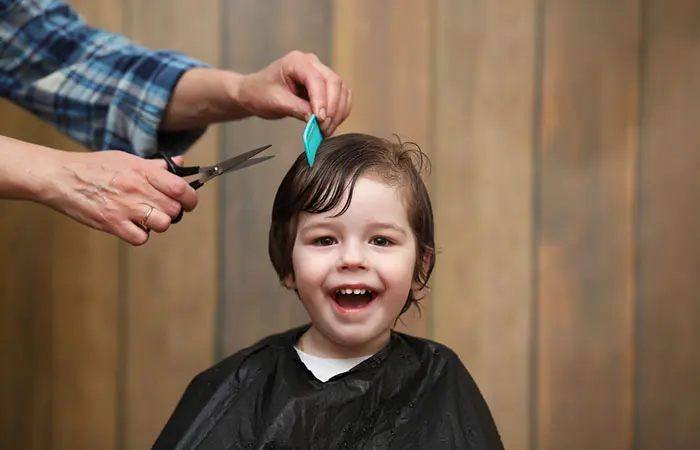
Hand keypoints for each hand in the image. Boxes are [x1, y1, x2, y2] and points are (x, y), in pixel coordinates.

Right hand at [40, 150, 197, 245]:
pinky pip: (141, 238)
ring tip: (146, 217)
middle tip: (161, 209)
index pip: (181, 188)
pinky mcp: (112, 224)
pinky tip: (132, 226)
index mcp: (142, 171)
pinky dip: (140, 235)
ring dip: (158, 223)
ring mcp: (125, 207)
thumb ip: (155, 165)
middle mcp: (137, 189)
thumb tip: (179, 164)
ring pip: (162, 224)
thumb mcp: (126, 159)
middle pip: (174, 209)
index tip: (189, 201)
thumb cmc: (93, 167)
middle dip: (172, 211)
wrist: (60, 177)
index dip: (190, 198)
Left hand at [233, 51, 352, 135]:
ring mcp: (320, 72)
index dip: (321, 100)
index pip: (317, 79)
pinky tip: (331, 123)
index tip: (320, 120)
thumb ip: (297, 109)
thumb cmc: (260, 93)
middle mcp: (312, 63)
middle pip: (334, 82)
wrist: (254, 92)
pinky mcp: (325, 85)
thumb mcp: (276, 102)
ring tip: (326, 130)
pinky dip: (340, 110)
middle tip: (324, 129)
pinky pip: (342, 96)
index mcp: (296, 61)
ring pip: (341, 90)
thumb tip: (317, 120)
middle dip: (332, 108)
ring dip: (338, 112)